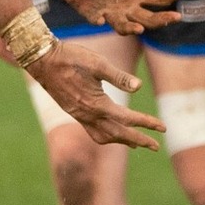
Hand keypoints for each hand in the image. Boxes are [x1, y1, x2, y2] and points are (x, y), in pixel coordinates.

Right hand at [27, 41, 162, 148]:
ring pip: (104, 137)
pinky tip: (113, 132)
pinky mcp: (74, 113)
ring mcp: (79, 116)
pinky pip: (93, 132)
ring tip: (137, 144)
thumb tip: (139, 86)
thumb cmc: (71, 57)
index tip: (162, 128)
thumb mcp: (97, 63)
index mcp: (96, 103)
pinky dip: (107, 136)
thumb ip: (118, 76)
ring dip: (122, 141)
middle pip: (118, 134)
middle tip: (155, 146)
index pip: (127, 118)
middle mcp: (87, 115)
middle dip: (138, 140)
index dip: (146, 123)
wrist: (42, 60)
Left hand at [44, 0, 184, 36]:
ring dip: (131, 29)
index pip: (159, 0)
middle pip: (148, 19)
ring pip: (123, 27)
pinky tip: (100, 20)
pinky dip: (97, 20)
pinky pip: (93, 19)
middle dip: (162, 19)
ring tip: (140, 28)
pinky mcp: (89, 11)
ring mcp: (108, 12)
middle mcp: (125, 7)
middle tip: (176, 17)